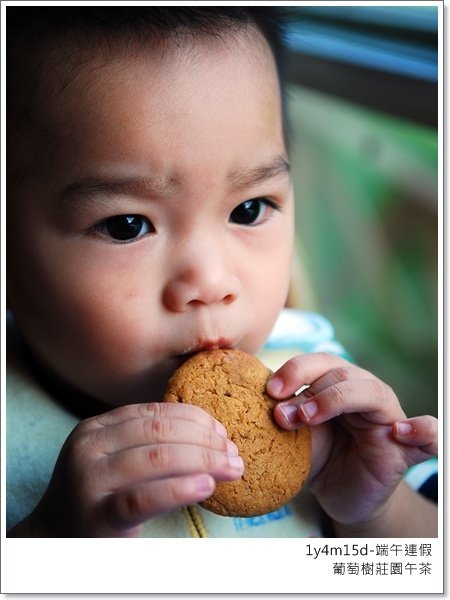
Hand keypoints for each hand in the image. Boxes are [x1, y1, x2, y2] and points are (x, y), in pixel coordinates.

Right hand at [21, 402, 242, 536]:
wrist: (53, 541)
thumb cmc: (98, 498)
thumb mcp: (114, 460)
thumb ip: (149, 443)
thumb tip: (211, 433)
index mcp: (95, 428)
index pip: (153, 413)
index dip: (194, 418)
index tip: (222, 430)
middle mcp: (89, 448)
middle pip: (159, 432)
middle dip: (204, 440)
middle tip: (233, 452)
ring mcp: (89, 480)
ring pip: (158, 458)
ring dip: (204, 460)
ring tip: (232, 468)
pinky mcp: (97, 515)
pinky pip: (145, 497)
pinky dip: (181, 488)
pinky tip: (207, 486)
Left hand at [267, 353, 436, 530]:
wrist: (340, 494)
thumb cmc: (318, 455)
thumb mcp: (297, 433)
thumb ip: (286, 414)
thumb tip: (260, 401)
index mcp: (338, 382)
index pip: (320, 361)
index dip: (295, 370)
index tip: (269, 391)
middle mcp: (365, 392)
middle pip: (341, 372)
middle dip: (308, 389)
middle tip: (281, 415)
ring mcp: (388, 418)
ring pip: (371, 392)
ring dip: (335, 399)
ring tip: (308, 418)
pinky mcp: (405, 450)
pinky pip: (428, 436)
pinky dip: (422, 430)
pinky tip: (401, 432)